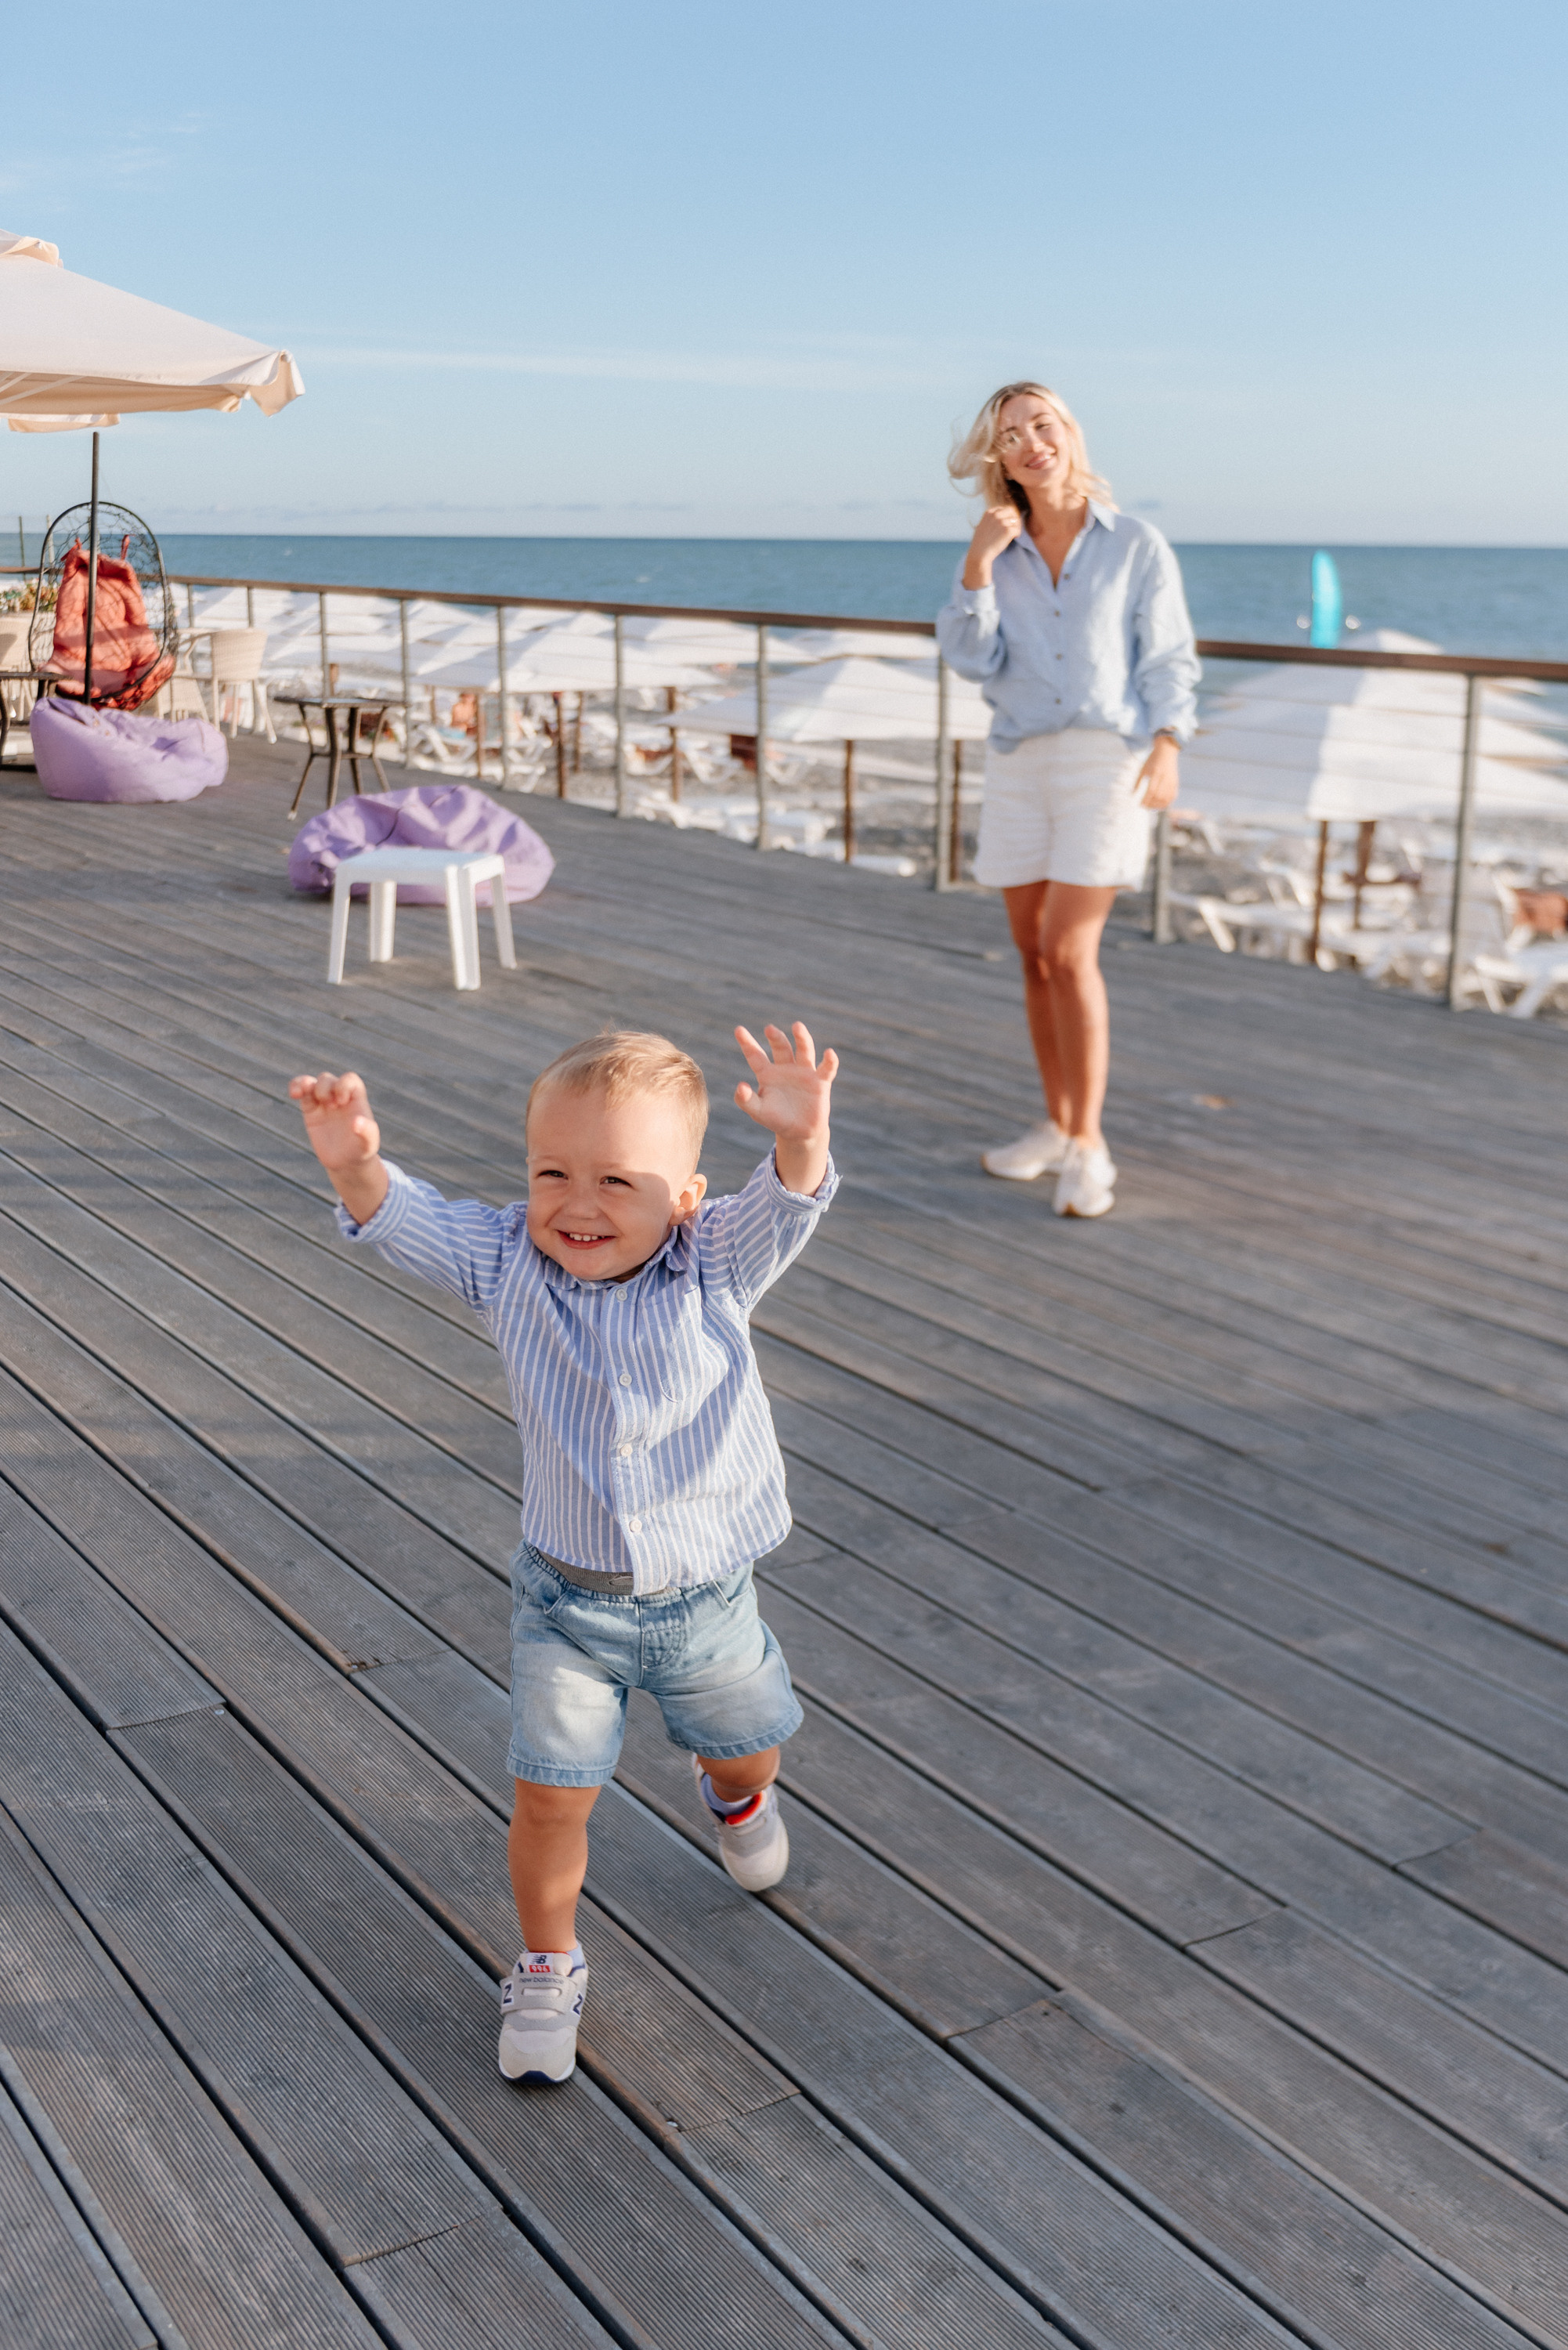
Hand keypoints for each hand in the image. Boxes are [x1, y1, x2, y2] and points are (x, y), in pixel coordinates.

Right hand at [288, 1070, 387, 1221]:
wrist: (346, 1162)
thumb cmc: (361, 1150)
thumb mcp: (369, 1144)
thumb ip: (367, 1132)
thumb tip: (356, 1122)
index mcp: (356, 1099)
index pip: (349, 1079)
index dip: (343, 1085)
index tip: (341, 1102)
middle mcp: (339, 1097)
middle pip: (328, 1080)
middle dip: (325, 1089)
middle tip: (330, 1107)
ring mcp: (324, 1103)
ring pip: (313, 1083)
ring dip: (306, 1083)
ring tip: (302, 1093)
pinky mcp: (311, 1110)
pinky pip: (302, 1093)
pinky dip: (297, 1088)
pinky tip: (294, 1094)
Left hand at [734, 1021, 837, 1197]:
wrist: (800, 1132)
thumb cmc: (776, 1119)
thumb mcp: (758, 1112)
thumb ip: (745, 1101)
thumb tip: (740, 1086)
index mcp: (768, 1073)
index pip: (755, 1055)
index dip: (747, 1043)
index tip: (738, 1029)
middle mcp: (785, 1068)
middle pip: (781, 1048)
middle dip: (776, 1038)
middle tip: (769, 1029)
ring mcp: (804, 1073)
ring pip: (804, 1051)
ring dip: (802, 1038)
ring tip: (797, 1026)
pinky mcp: (820, 1081)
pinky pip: (827, 1068)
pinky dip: (830, 1061)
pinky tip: (829, 1053)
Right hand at [962, 503, 1023, 587]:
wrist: (979, 554)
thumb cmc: (980, 544)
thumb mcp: (982, 527)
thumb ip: (991, 520)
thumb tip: (1002, 518)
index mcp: (989, 513)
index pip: (1003, 508)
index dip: (1008, 515)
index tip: (1009, 522)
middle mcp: (995, 515)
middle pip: (1011, 511)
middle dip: (1014, 518)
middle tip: (1015, 527)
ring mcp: (1002, 522)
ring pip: (1015, 521)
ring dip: (1016, 527)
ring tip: (1013, 535)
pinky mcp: (1007, 530)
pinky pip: (1017, 529)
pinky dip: (1017, 534)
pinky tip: (1014, 538)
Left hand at [1135, 735, 1179, 811]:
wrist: (1166, 752)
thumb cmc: (1152, 761)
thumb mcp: (1143, 769)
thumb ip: (1138, 782)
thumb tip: (1132, 794)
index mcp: (1155, 772)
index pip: (1151, 790)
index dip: (1146, 799)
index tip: (1140, 804)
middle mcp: (1165, 777)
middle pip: (1159, 796)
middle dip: (1151, 804)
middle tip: (1145, 806)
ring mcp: (1172, 780)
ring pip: (1166, 798)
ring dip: (1158, 805)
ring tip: (1151, 806)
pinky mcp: (1175, 782)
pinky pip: (1172, 796)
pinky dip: (1167, 802)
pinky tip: (1160, 804)